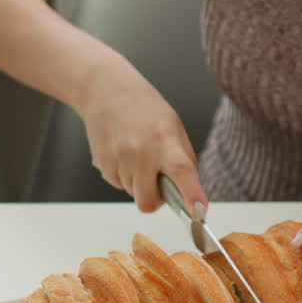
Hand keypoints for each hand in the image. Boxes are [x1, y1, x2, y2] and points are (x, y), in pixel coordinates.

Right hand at [78, 62, 207, 216]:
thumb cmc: (144, 107)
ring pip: (132, 194)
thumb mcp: (174, 127)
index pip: (182, 172)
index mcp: (165, 141)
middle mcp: (140, 152)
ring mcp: (118, 159)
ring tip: (137, 153)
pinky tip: (123, 152)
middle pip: (147, 202)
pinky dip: (124, 175)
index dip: (191, 195)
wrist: (105, 90)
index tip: (199, 212)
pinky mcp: (102, 164)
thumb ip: (184, 161)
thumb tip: (190, 193)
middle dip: (154, 199)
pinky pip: (118, 184)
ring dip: (138, 183)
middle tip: (157, 179)